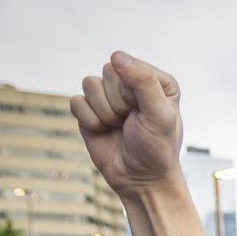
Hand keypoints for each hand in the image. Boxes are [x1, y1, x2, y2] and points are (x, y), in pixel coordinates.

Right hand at [70, 52, 183, 200]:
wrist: (140, 180)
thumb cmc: (157, 149)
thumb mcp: (160, 115)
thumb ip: (144, 81)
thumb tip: (116, 56)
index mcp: (155, 80)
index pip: (129, 65)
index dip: (133, 92)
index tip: (145, 113)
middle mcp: (131, 83)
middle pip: (108, 72)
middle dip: (118, 103)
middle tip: (131, 122)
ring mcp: (109, 95)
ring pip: (89, 84)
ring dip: (104, 113)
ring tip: (119, 127)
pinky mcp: (89, 109)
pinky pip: (76, 102)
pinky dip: (90, 121)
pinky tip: (105, 131)